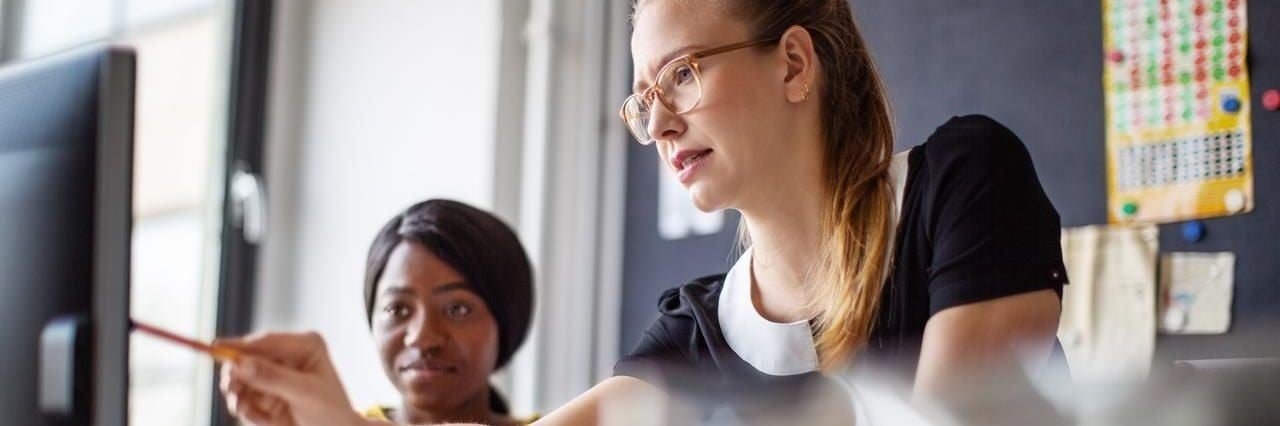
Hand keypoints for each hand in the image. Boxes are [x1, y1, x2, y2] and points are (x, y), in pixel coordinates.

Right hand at [216, 331, 369, 425]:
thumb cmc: (330, 412)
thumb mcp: (304, 394)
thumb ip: (273, 378)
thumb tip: (241, 363)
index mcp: (305, 345)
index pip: (266, 341)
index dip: (239, 345)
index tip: (215, 347)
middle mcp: (287, 355)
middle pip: (248, 357)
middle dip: (237, 376)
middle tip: (232, 391)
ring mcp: (275, 374)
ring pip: (241, 379)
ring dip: (240, 398)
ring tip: (251, 412)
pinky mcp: (266, 392)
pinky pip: (243, 398)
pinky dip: (248, 411)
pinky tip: (264, 420)